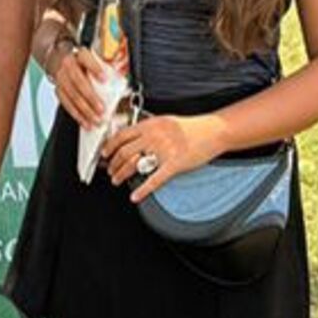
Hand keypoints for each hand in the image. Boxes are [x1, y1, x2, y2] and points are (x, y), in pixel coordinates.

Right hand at [50, 45, 115, 130]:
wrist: (63, 62)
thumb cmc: (85, 64)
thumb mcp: (95, 61)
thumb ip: (107, 69)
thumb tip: (122, 83)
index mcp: (80, 55)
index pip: (87, 60)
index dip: (95, 69)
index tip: (105, 79)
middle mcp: (69, 65)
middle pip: (78, 81)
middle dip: (91, 97)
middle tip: (102, 109)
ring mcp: (61, 78)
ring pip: (72, 96)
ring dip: (85, 110)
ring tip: (97, 120)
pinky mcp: (58, 91)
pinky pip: (67, 105)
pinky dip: (77, 115)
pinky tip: (86, 123)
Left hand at [102, 114, 225, 201]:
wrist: (213, 131)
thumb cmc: (191, 127)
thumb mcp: (165, 121)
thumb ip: (148, 128)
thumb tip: (130, 137)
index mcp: (150, 125)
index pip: (122, 135)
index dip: (109, 146)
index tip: (105, 154)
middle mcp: (154, 136)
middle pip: (124, 152)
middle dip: (113, 164)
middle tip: (110, 171)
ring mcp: (164, 151)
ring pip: (135, 165)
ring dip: (122, 175)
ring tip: (118, 180)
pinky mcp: (175, 164)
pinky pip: (154, 180)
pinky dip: (142, 190)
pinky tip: (135, 196)